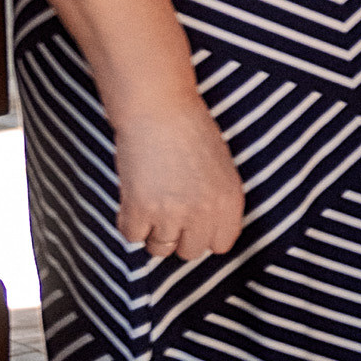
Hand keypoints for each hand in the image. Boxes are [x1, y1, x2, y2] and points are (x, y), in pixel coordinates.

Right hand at [115, 99, 244, 260]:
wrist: (159, 108)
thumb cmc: (190, 130)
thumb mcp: (221, 169)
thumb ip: (216, 203)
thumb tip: (202, 231)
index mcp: (230, 201)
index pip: (221, 245)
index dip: (204, 234)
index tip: (192, 223)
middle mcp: (205, 212)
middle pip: (190, 252)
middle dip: (178, 235)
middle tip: (167, 210)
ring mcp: (172, 214)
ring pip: (160, 249)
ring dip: (152, 231)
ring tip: (151, 202)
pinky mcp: (140, 209)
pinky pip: (132, 237)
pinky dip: (129, 223)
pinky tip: (133, 200)